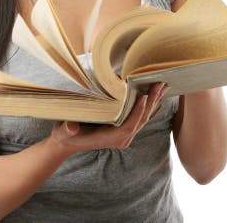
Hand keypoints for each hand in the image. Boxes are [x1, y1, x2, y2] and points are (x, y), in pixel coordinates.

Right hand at [48, 82, 169, 156]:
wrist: (66, 143)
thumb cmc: (65, 135)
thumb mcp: (63, 132)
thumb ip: (68, 130)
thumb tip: (71, 127)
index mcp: (110, 139)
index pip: (129, 125)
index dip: (137, 112)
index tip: (144, 97)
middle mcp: (121, 138)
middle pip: (141, 120)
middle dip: (152, 102)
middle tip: (160, 84)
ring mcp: (124, 134)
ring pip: (143, 118)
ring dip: (153, 102)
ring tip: (162, 85)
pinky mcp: (124, 129)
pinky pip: (140, 117)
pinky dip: (148, 104)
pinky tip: (154, 93)